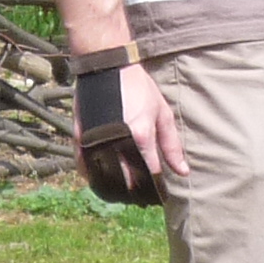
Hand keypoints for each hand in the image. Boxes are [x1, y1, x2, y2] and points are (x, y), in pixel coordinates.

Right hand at [71, 63, 188, 187]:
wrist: (107, 66)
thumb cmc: (138, 88)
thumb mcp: (161, 113)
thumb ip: (172, 145)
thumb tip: (183, 172)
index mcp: (140, 137)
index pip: (150, 176)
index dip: (156, 188)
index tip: (159, 194)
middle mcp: (117, 143)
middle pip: (127, 184)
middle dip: (137, 193)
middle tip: (142, 196)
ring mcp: (96, 142)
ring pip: (105, 181)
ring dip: (115, 190)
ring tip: (125, 191)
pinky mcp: (80, 139)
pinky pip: (85, 169)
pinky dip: (94, 178)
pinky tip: (104, 179)